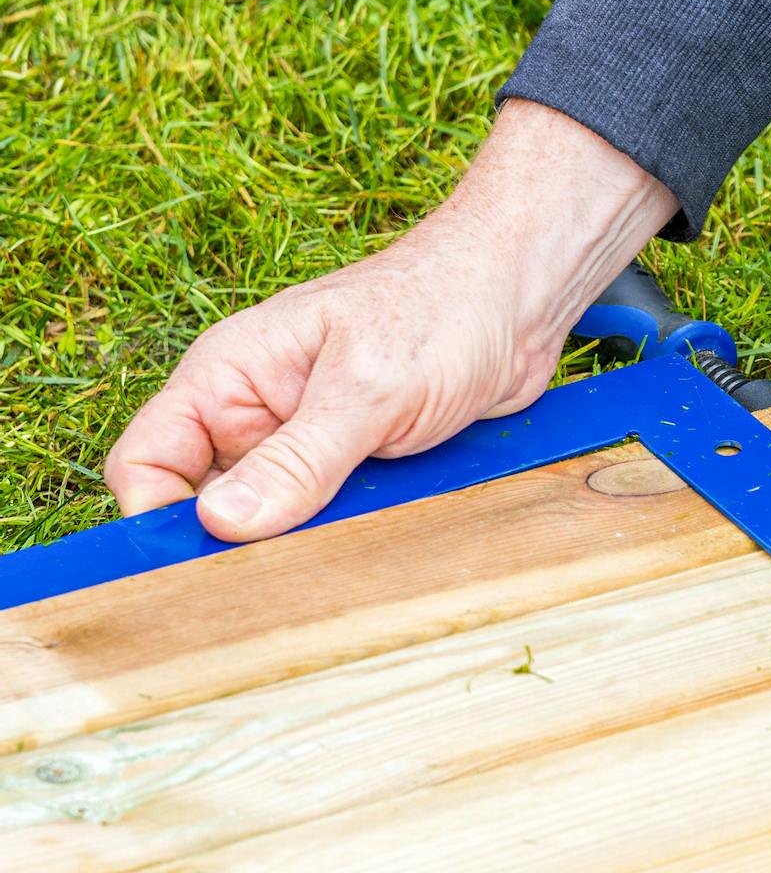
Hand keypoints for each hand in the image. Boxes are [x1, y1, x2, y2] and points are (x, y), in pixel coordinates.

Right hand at [104, 101, 679, 540]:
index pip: (147, 461)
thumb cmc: (443, 309)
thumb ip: (299, 458)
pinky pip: (334, 519)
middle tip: (290, 571)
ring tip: (354, 546)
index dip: (161, 516)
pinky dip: (354, 535)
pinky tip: (387, 538)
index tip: (206, 560)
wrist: (521, 300)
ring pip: (275, 522)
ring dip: (308, 543)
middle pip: (209, 505)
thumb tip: (221, 522)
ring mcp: (307, 443)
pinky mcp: (356, 466)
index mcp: (228, 377)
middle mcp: (257, 413)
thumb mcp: (369, 388)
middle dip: (242, 543)